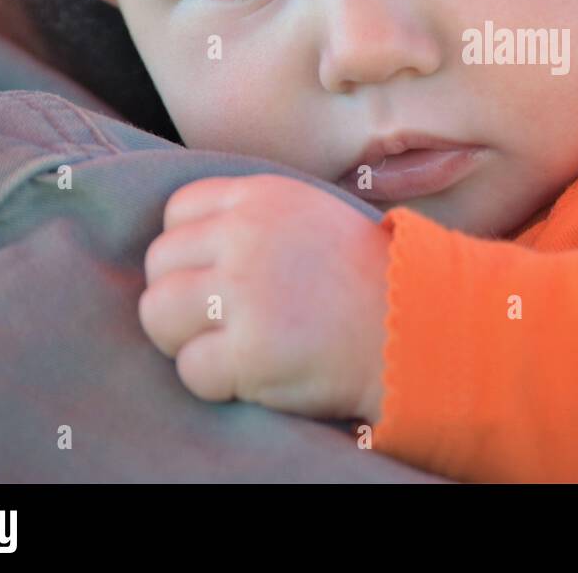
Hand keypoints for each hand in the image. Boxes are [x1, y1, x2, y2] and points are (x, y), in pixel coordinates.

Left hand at [138, 174, 390, 422]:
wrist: (419, 328)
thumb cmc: (365, 279)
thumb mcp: (312, 215)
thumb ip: (252, 218)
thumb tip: (186, 242)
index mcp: (262, 196)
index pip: (178, 212)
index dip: (190, 249)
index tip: (218, 275)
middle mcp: (248, 235)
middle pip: (160, 263)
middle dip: (182, 297)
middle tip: (223, 321)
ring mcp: (246, 291)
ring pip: (158, 314)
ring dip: (186, 339)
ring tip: (230, 347)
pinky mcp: (250, 349)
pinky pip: (190, 369)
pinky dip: (215, 381)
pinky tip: (253, 374)